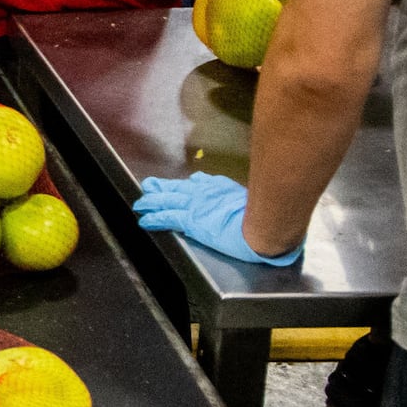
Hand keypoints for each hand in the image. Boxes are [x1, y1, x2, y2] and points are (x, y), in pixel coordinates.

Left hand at [135, 172, 304, 266]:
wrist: (263, 222)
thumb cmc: (266, 214)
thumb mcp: (255, 199)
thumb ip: (247, 199)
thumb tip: (252, 201)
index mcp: (221, 189)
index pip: (200, 184)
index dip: (188, 185)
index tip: (183, 184)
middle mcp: (206, 193)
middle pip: (179, 189)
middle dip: (163, 188)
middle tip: (149, 186)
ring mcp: (197, 205)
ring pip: (168, 201)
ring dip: (152, 202)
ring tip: (141, 203)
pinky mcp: (191, 220)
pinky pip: (167, 217)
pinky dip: (154, 217)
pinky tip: (144, 219)